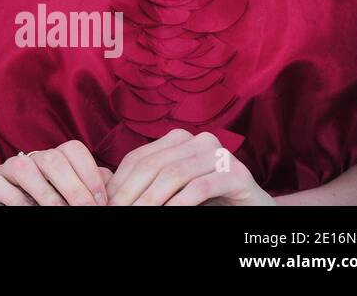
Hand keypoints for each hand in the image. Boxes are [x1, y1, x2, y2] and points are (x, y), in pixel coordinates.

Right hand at [0, 140, 111, 204]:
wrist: (1, 212)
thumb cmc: (40, 206)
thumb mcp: (68, 197)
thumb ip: (88, 189)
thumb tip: (111, 184)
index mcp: (52, 160)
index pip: (73, 150)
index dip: (90, 175)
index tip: (101, 202)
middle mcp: (29, 159)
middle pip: (52, 158)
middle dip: (73, 187)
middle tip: (85, 209)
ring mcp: (5, 170)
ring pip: (23, 165)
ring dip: (45, 193)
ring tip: (57, 211)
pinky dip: (15, 199)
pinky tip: (28, 211)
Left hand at [106, 129, 272, 205]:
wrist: (253, 211)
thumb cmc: (206, 203)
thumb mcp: (171, 191)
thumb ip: (143, 185)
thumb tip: (103, 187)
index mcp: (178, 139)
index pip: (138, 158)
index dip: (119, 182)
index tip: (105, 204)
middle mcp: (199, 140)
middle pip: (153, 166)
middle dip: (131, 193)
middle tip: (117, 212)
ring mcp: (220, 154)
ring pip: (174, 175)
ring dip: (151, 200)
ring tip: (137, 217)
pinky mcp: (237, 174)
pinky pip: (200, 188)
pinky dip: (179, 204)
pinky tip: (168, 216)